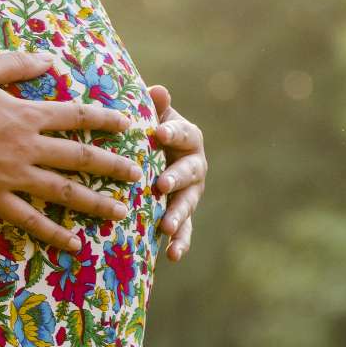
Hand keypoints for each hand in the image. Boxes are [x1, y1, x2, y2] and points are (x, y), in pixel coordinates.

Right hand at [0, 51, 142, 252]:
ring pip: (64, 192)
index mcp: (27, 114)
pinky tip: (75, 244)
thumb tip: (50, 58)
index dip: (105, 120)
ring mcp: (13, 176)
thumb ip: (19, 63)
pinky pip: (30, 220)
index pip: (77, 116)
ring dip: (96, 202)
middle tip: (138, 175)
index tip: (128, 125)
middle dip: (113, 166)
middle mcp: (28, 147)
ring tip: (122, 213)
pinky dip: (54, 232)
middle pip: (81, 157)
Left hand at [147, 84, 206, 261]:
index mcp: (189, 137)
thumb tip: (157, 90)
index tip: (157, 133)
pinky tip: (172, 256)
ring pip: (188, 204)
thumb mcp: (153, 116)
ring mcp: (191, 192)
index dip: (172, 133)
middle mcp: (196, 165)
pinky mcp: (183, 214)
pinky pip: (185, 230)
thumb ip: (156, 107)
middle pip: (190, 172)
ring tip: (167, 227)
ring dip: (179, 216)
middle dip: (176, 178)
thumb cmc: (149, 130)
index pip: (183, 133)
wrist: (154, 153)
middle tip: (162, 185)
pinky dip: (181, 243)